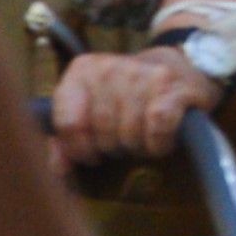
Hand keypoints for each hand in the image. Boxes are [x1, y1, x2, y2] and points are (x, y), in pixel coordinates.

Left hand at [48, 50, 201, 164]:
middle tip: (122, 142)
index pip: (68, 123)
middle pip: (101, 131)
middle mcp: (111, 67)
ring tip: (141, 138)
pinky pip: (158, 126)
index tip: (91, 153)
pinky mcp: (175, 89)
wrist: (176, 70)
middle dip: (111, 147)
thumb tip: (59, 168)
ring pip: (129, 133)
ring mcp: (145, 75)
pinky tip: (159, 142)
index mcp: (83, 70)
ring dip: (136, 147)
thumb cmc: (126, 100)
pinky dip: (157, 143)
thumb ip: (66, 141)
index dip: (79, 148)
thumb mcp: (91, 112)